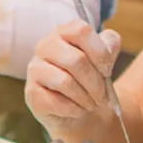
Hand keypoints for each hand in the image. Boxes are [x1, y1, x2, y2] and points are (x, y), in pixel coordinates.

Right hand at [24, 20, 121, 141]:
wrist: (79, 109)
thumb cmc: (90, 79)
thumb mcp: (105, 58)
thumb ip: (109, 45)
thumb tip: (108, 46)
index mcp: (64, 32)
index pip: (82, 32)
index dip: (100, 52)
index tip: (107, 70)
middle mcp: (45, 45)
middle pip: (77, 60)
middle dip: (96, 83)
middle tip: (102, 96)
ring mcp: (35, 68)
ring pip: (65, 82)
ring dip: (85, 98)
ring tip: (91, 104)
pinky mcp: (32, 93)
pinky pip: (55, 102)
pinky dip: (73, 110)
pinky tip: (77, 110)